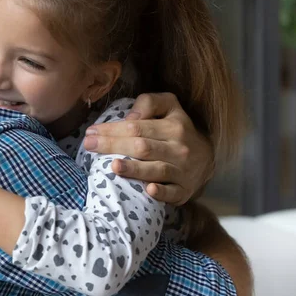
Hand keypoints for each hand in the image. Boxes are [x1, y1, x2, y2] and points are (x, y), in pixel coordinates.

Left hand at [83, 93, 213, 204]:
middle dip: (113, 145)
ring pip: (156, 169)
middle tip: (88, 145)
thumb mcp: (170, 106)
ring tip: (113, 166)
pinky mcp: (184, 191)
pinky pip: (173, 193)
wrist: (207, 158)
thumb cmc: (177, 129)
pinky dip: (161, 192)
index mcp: (173, 126)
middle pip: (142, 147)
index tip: (91, 132)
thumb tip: (130, 116)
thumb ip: (150, 102)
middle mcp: (178, 148)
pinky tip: (148, 190)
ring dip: (134, 169)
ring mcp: (183, 171)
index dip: (112, 129)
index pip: (137, 127)